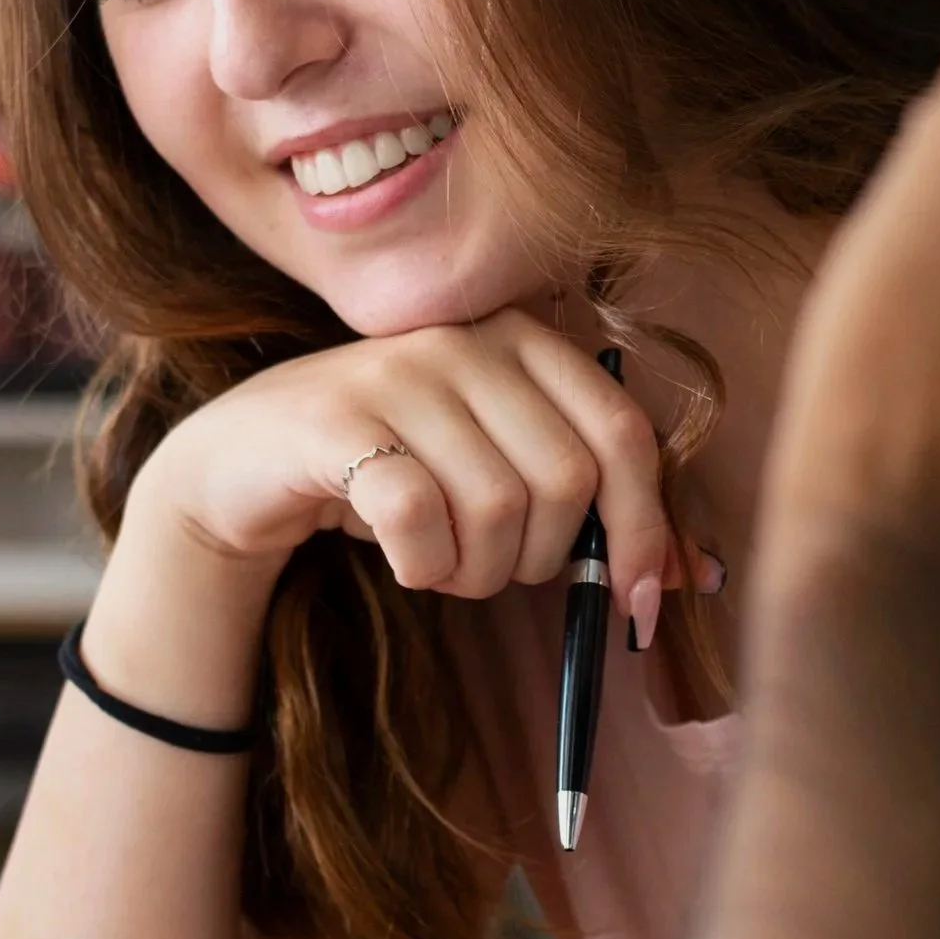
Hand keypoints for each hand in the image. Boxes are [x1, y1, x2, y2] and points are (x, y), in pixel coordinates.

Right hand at [124, 308, 682, 634]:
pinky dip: (419, 565)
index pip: (623, 431)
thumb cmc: (389, 473)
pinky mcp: (333, 418)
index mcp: (522, 339)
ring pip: (495, 507)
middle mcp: (465, 338)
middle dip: (538, 560)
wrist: (243, 466)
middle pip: (564, 482)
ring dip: (472, 570)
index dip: (646, 526)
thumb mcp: (496, 474)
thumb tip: (696, 576)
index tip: (635, 600)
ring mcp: (396, 371)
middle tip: (488, 568)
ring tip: (437, 561)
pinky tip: (400, 559)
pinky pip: (417, 517)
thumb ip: (592, 508)